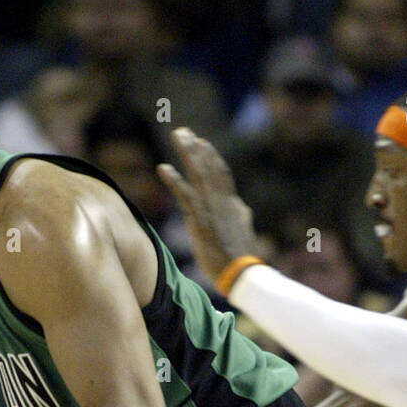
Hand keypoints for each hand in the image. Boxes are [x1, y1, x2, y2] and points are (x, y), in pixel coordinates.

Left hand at [158, 128, 255, 283]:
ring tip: (178, 136)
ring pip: (199, 174)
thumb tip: (243, 208)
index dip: (211, 157)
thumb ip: (241, 216)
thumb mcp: (244, 232)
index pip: (221, 174)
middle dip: (197, 148)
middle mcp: (223, 201)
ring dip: (188, 153)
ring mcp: (212, 209)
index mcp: (233, 204)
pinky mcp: (200, 220)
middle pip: (210, 167)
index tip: (201, 142)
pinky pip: (185, 195)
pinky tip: (163, 168)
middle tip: (183, 132)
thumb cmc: (240, 259)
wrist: (241, 274)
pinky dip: (174, 180)